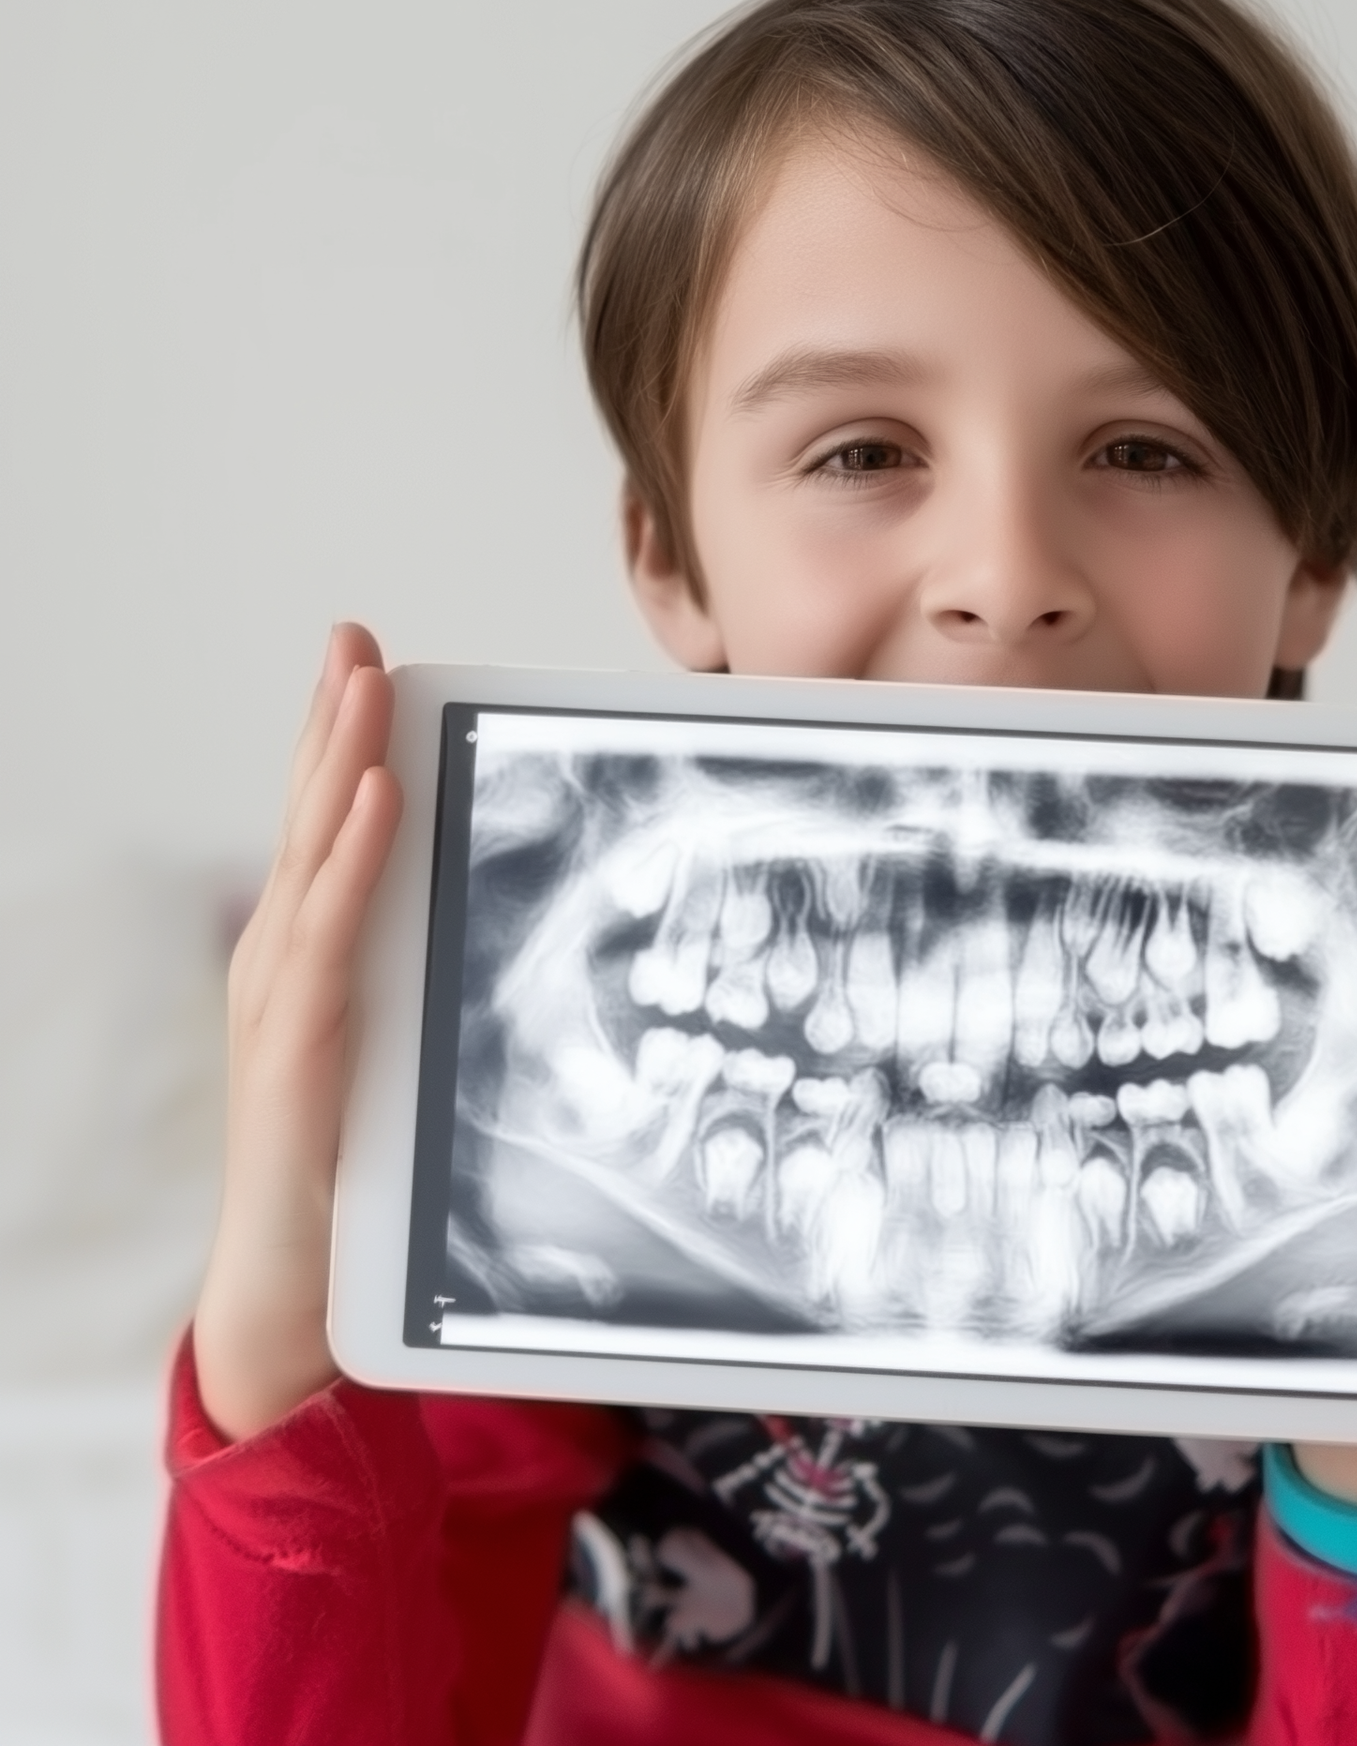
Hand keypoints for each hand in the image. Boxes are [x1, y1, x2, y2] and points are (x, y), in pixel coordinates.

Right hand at [193, 625, 401, 1441]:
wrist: (296, 1289)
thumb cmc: (354, 1169)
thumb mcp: (408, 1054)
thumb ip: (432, 988)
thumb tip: (503, 933)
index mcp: (315, 958)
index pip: (328, 830)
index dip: (342, 743)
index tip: (370, 664)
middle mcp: (285, 962)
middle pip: (310, 819)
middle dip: (331, 722)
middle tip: (354, 637)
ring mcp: (282, 997)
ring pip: (311, 856)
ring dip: (338, 761)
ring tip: (361, 680)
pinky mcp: (296, 1042)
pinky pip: (327, 932)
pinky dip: (350, 859)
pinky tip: (370, 798)